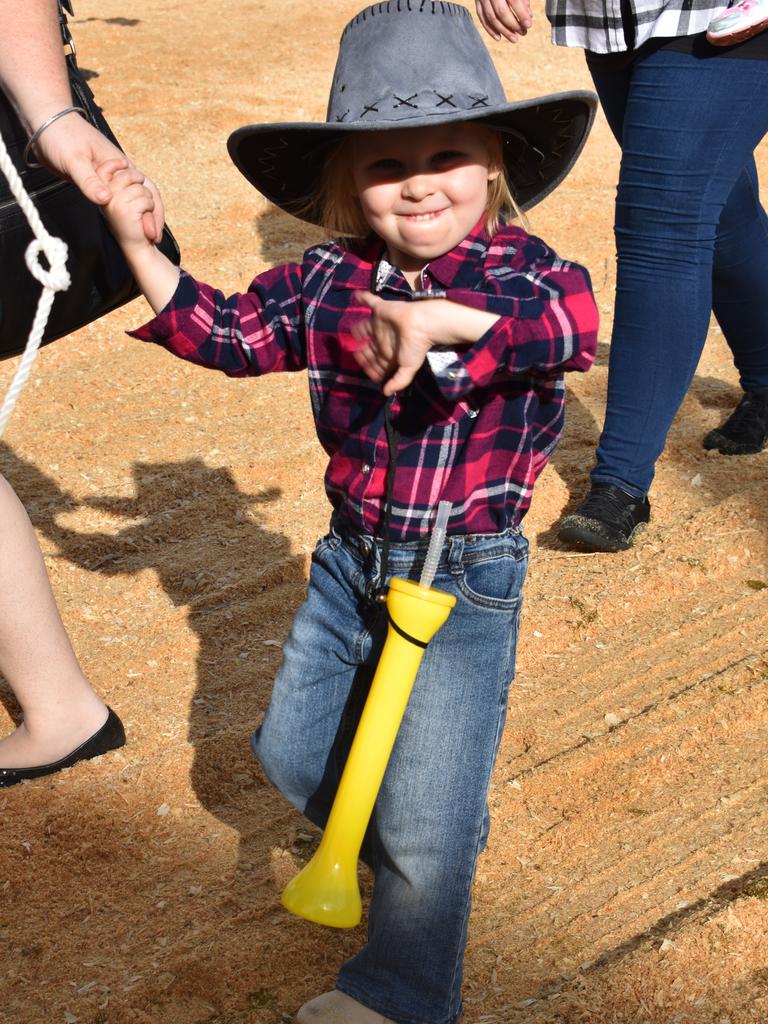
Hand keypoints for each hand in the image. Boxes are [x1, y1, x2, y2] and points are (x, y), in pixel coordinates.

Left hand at [34, 112, 164, 242]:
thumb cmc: (61, 135)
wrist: (45, 125)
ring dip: (140, 216)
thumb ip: (89, 181)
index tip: (151, 234)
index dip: (152, 214)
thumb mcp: (74, 159)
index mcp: (121, 165)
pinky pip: (117, 199)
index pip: (147, 191)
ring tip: (143, 236)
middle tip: (153, 240)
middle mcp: (120, 172)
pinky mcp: (98, 181)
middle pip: (145, 196)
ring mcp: (110, 177)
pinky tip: (125, 224)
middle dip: (151, 218)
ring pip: (132, 199)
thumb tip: (106, 200)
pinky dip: (125, 212)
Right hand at [99, 161, 159, 256]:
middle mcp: (105, 195)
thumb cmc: (138, 220)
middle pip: (128, 174)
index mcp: (103, 191)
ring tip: (141, 211)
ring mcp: (113, 201)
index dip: (116, 163)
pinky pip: (145, 200)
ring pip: (139, 188)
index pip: (104, 168)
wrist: (136, 245)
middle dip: (141, 183)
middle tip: (140, 198)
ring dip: (148, 199)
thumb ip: (132, 179)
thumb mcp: (134, 194)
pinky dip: (150, 208)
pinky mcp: (123, 209)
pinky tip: (143, 217)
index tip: (125, 164)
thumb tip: (131, 168)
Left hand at [351, 291, 437, 395]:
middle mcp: (382, 339)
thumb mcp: (407, 369)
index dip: (365, 365)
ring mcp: (380, 323)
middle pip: (366, 346)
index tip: (361, 367)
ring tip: (350, 331)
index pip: (373, 360)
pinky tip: (355, 295)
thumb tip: (385, 393)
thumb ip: (398, 382)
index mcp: (387, 353)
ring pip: (364, 328)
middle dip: (358, 350)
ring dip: (357, 329)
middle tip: (351, 351)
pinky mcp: (381, 309)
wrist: (423, 325)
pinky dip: (363, 298)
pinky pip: (370, 301)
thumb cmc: (416, 347)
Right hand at [475, 0, 532, 41]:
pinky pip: (482, 17)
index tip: (529, 24)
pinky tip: (499, 37)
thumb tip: (528, 16)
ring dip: (503, 31)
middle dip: (513, 25)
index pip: (514, 1)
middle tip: (523, 33)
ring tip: (514, 39)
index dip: (521, 14)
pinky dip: (490, 29)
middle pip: (501, 12)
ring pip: (491, 17)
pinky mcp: (477, 1)